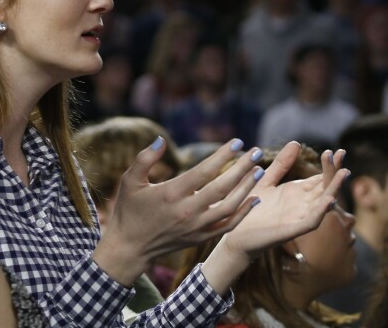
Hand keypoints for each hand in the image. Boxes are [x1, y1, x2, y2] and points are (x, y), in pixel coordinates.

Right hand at [94, 138, 261, 285]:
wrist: (130, 247)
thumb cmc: (129, 210)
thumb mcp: (129, 181)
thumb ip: (144, 159)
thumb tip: (160, 140)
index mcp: (171, 193)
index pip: (204, 171)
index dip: (222, 155)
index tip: (237, 142)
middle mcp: (187, 211)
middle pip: (222, 187)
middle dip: (243, 168)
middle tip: (257, 152)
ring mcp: (196, 227)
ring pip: (230, 206)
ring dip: (247, 188)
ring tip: (259, 171)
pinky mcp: (201, 238)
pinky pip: (228, 226)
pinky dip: (244, 213)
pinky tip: (254, 199)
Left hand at [220, 143, 348, 259]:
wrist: (235, 233)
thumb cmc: (251, 207)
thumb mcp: (266, 180)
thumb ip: (281, 164)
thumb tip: (296, 142)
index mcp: (297, 192)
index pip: (320, 177)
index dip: (330, 165)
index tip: (337, 150)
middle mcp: (302, 204)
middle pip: (324, 187)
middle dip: (333, 172)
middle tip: (340, 154)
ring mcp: (299, 217)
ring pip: (323, 203)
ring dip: (333, 189)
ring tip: (343, 173)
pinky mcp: (292, 230)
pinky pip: (311, 221)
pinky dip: (321, 212)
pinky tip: (329, 200)